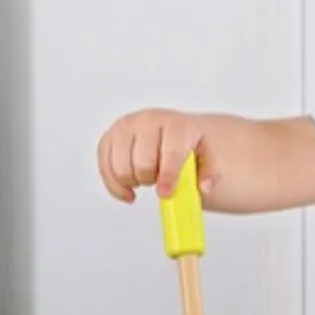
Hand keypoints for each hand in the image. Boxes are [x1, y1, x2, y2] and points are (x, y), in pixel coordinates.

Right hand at [96, 110, 220, 203]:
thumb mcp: (205, 155)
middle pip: (143, 163)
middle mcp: (148, 121)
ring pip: (121, 167)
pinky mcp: (108, 138)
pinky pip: (105, 169)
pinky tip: (128, 190)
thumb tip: (204, 187)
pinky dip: (115, 187)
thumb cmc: (185, 145)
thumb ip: (210, 172)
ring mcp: (125, 128)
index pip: (170, 151)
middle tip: (157, 181)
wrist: (170, 129)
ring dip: (132, 182)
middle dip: (150, 180)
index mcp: (176, 124)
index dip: (168, 176)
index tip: (166, 193)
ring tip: (144, 180)